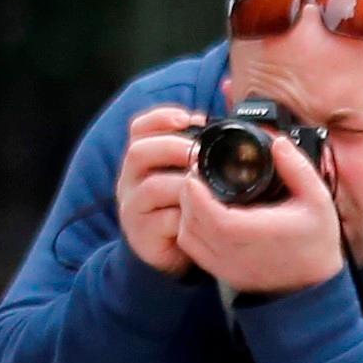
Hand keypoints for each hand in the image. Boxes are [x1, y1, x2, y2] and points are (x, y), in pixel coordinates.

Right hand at [114, 106, 205, 276]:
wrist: (171, 252)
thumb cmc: (186, 206)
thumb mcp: (189, 173)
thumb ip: (201, 147)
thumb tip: (232, 110)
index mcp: (143, 159)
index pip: (140, 128)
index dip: (162, 117)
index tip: (189, 117)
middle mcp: (131, 179)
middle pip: (138, 152)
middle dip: (173, 147)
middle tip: (200, 154)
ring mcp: (133, 207)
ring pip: (150, 187)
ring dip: (183, 184)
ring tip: (206, 186)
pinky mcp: (142, 234)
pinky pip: (162, 221)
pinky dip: (186, 217)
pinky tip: (203, 215)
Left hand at [171, 111, 348, 296]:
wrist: (313, 287)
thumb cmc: (316, 242)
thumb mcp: (317, 199)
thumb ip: (297, 169)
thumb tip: (278, 142)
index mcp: (250, 232)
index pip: (204, 209)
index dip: (194, 187)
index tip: (198, 168)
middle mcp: (230, 251)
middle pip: (189, 218)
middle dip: (188, 194)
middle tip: (198, 175)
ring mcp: (222, 264)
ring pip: (185, 234)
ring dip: (187, 211)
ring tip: (202, 193)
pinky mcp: (219, 272)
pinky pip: (191, 248)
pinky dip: (191, 229)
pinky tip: (205, 215)